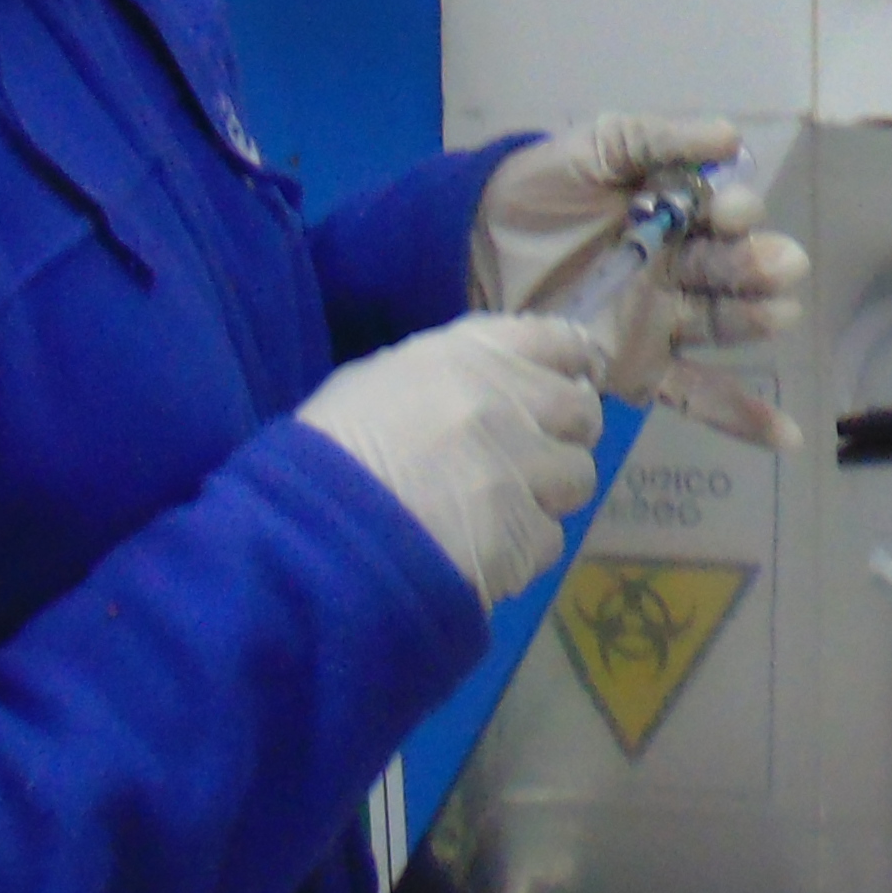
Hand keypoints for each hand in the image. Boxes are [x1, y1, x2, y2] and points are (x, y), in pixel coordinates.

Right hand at [293, 315, 605, 607]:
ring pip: (577, 478)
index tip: (575, 377)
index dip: (572, 362)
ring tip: (502, 510)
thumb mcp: (376, 380)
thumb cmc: (327, 449)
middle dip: (564, 435)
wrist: (310, 532)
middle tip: (534, 457)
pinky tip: (484, 551)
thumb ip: (447, 375)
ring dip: (548, 495)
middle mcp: (510, 403)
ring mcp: (522, 471)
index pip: (558, 340)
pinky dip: (523, 549)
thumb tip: (493, 386)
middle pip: (582, 412)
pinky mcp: (524, 537)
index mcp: (472, 354)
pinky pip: (550, 540)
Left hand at [471, 115, 810, 447]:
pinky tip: (788, 436)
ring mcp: (661, 322)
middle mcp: (679, 270)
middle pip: (729, 270)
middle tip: (782, 265)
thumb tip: (731, 136)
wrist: (472, 245)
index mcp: (675, 216)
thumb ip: (657, 140)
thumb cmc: (541, 191)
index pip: (719, 215)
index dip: (732, 214)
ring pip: (720, 324)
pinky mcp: (640, 369)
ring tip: (779, 314)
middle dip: (756, 266)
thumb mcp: (597, 147)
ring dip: (755, 319)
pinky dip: (742, 417)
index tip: (731, 214)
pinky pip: (696, 395)